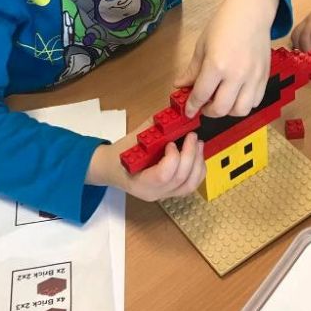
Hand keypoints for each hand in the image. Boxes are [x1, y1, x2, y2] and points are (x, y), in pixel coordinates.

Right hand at [87, 129, 205, 200]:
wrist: (111, 168)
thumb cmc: (121, 153)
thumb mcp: (133, 139)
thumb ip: (155, 129)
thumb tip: (177, 115)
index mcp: (140, 182)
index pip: (163, 176)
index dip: (173, 158)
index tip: (171, 143)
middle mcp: (154, 193)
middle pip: (180, 179)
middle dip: (191, 155)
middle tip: (192, 136)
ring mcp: (164, 195)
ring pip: (189, 185)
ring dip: (198, 163)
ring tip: (198, 144)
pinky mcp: (171, 192)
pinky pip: (191, 185)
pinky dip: (198, 170)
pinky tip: (198, 155)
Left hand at [174, 0, 278, 118]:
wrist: (251, 12)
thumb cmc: (225, 24)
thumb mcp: (202, 45)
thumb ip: (193, 69)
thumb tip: (180, 85)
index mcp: (217, 65)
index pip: (201, 95)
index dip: (192, 106)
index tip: (189, 111)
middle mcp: (236, 74)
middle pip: (221, 109)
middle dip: (208, 112)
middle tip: (204, 106)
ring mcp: (253, 77)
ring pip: (241, 110)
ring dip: (228, 111)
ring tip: (222, 101)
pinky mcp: (265, 76)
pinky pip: (256, 101)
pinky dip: (245, 103)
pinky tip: (237, 94)